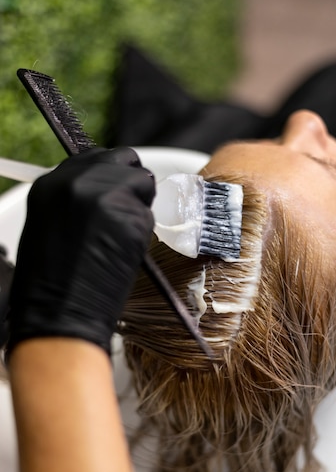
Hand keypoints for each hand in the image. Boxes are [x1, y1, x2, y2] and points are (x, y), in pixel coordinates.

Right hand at [7, 147, 154, 355]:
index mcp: (52, 183)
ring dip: (140, 208)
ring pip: (144, 185)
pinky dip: (143, 234)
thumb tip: (106, 192)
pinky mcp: (131, 217)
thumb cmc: (51, 281)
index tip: (117, 190)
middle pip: (124, 160)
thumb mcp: (52, 224)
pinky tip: (123, 253)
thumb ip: (76, 200)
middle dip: (132, 184)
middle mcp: (78, 182)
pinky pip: (149, 217)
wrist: (58, 313)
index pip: (95, 157)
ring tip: (120, 239)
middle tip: (128, 213)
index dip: (112, 174)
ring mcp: (106, 196)